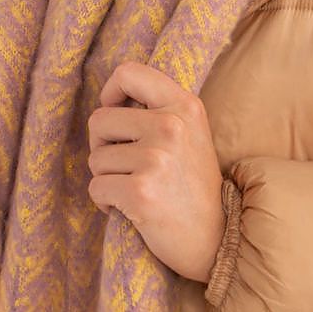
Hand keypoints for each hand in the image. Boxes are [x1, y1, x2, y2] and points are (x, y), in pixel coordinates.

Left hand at [87, 60, 226, 282]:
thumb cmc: (194, 187)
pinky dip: (105, 203)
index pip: (128, 72)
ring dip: (107, 178)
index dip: (110, 93)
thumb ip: (159, 110)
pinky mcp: (140, 191)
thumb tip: (110, 98)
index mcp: (185, 105)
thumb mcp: (190, 134)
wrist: (217, 239)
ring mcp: (156, 159)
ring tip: (136, 190)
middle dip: (103, 147)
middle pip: (99, 120)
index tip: (115, 115)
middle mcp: (171, 126)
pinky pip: (96, 188)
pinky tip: (131, 209)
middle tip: (127, 167)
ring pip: (96, 158)